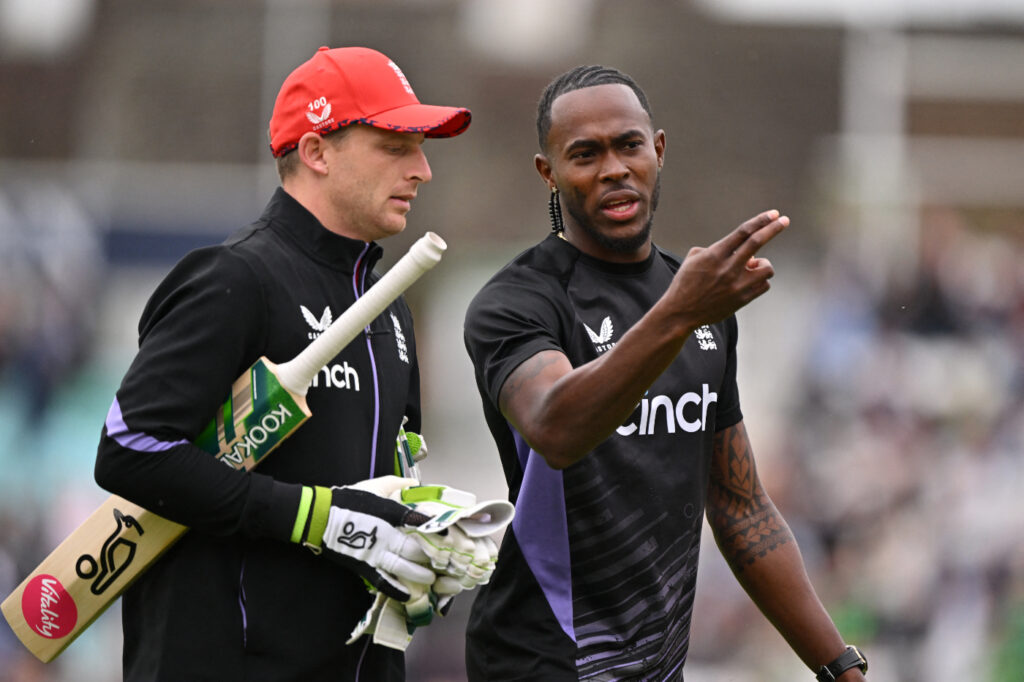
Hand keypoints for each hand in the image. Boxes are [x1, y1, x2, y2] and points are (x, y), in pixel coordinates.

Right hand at [294, 479, 434, 600]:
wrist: (320, 517)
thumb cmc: (349, 500)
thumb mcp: (375, 486)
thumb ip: (398, 485)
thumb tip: (415, 484)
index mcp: (389, 513)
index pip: (416, 521)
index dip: (434, 528)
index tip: (448, 534)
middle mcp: (385, 534)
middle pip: (413, 548)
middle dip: (430, 556)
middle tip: (442, 560)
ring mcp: (374, 552)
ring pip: (402, 567)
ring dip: (419, 574)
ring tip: (430, 578)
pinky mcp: (363, 566)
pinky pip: (383, 581)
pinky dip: (396, 590)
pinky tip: (408, 594)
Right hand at [666, 209, 787, 326]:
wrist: (681, 313)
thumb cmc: (685, 283)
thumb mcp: (693, 258)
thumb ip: (717, 248)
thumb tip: (742, 251)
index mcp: (715, 255)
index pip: (742, 232)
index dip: (760, 221)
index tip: (774, 214)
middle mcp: (728, 268)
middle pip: (757, 243)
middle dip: (774, 228)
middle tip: (785, 220)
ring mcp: (736, 285)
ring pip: (766, 267)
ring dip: (762, 264)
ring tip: (751, 268)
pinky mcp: (742, 299)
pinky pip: (764, 285)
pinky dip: (760, 281)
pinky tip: (749, 282)